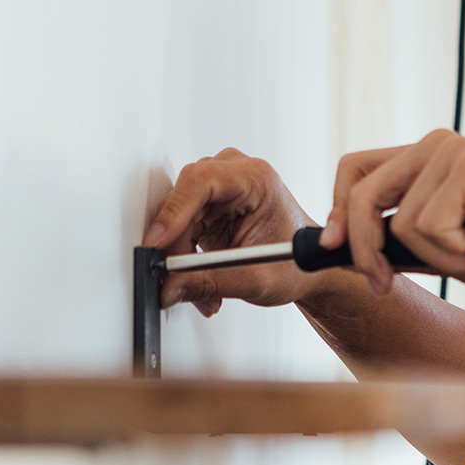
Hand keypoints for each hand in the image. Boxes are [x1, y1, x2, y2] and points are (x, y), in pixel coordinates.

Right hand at [143, 148, 320, 315]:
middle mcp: (235, 175)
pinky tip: (199, 278)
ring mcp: (219, 188)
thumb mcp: (257, 280)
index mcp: (256, 180)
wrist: (306, 268)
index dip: (174, 212)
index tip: (158, 243)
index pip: (201, 181)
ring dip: (180, 257)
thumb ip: (211, 283)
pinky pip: (179, 228)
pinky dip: (183, 257)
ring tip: (202, 289)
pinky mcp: (208, 206)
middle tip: (176, 280)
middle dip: (175, 245)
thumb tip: (171, 287)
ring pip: (175, 217)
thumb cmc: (297, 262)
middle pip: (182, 200)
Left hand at [319, 129, 464, 293]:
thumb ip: (398, 244)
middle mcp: (434, 146)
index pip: (356, 169)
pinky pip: (427, 227)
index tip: (333, 247)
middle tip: (381, 283)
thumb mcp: (442, 250)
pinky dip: (453, 252)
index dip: (337, 209)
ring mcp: (450, 152)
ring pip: (398, 221)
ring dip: (434, 255)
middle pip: (361, 191)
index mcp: (426, 157)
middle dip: (363, 245)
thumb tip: (343, 252)